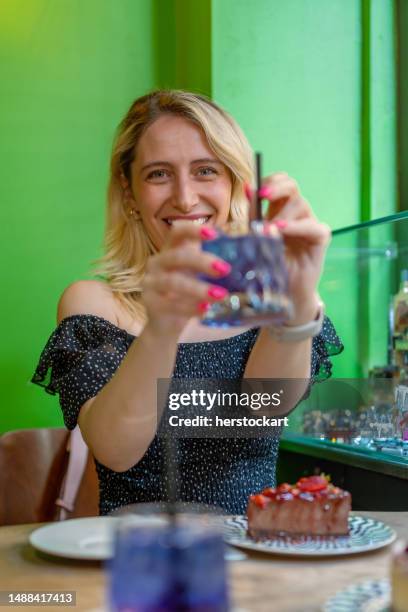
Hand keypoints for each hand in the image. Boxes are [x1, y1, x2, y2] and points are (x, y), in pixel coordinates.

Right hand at [141, 222, 230, 337]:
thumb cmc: (186, 296)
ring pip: (173, 281)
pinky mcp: (150, 303)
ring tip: (220, 296)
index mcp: (170, 250)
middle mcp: (157, 263)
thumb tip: (246, 263)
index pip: (177, 232)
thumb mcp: (198, 278)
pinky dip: (189, 307)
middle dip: (202, 261)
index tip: (214, 235)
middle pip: (177, 256)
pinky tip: (205, 310)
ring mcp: (151, 282)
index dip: (193, 230)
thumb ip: (213, 268)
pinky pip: (170, 304)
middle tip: (225, 270)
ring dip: (198, 288)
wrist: (165, 325)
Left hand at [249, 173, 330, 323]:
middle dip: (276, 186)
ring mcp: (310, 224)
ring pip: (300, 204)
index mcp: (279, 211)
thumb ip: (252, 216)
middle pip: (292, 186)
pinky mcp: (320, 238)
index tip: (253, 190)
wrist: (284, 295)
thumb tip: (247, 188)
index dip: (268, 181)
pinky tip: (281, 230)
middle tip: (262, 195)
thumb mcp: (255, 240)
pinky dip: (296, 226)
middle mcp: (296, 214)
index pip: (279, 183)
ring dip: (281, 214)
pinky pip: (313, 226)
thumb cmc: (268, 267)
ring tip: (267, 229)